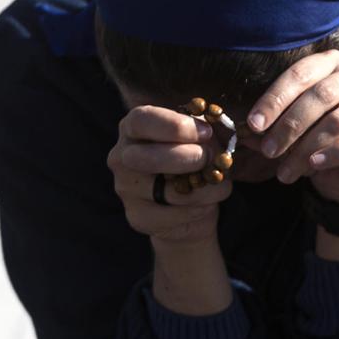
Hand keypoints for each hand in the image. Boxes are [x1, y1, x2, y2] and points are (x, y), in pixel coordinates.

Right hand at [107, 105, 232, 246]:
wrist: (189, 197)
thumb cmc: (195, 152)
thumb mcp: (200, 133)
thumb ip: (205, 128)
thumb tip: (212, 132)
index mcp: (134, 126)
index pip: (142, 121)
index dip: (176, 126)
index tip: (206, 132)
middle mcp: (122, 156)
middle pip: (149, 158)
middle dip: (188, 158)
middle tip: (209, 157)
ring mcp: (126, 189)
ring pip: (171, 192)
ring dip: (206, 188)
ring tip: (216, 181)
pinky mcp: (138, 216)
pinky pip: (176, 215)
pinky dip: (201, 209)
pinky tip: (206, 202)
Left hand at [246, 51, 338, 211]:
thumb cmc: (313, 136)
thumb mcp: (289, 125)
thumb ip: (269, 123)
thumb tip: (239, 129)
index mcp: (331, 63)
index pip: (301, 73)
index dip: (276, 98)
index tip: (254, 124)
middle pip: (321, 95)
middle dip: (290, 124)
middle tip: (268, 150)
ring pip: (338, 120)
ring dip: (306, 148)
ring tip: (285, 171)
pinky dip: (332, 154)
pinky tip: (314, 166)